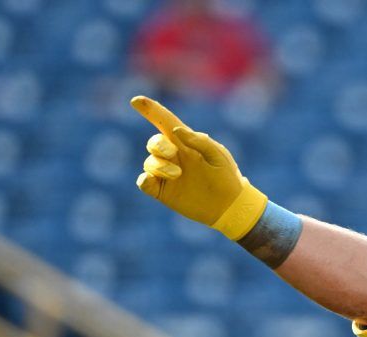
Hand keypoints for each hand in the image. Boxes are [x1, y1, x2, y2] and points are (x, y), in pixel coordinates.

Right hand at [130, 95, 267, 239]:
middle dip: (158, 144)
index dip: (151, 110)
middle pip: (154, 142)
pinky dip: (144, 180)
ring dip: (159, 166)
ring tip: (177, 174)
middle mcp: (174, 156)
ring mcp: (167, 174)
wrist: (230, 206)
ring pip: (150, 163)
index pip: (165, 122)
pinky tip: (150, 180)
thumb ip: (199, 141)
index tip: (136, 100)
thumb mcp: (218, 155)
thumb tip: (176, 131)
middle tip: (172, 153)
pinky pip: (144, 182)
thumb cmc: (227, 177)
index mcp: (186, 143)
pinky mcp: (163, 191)